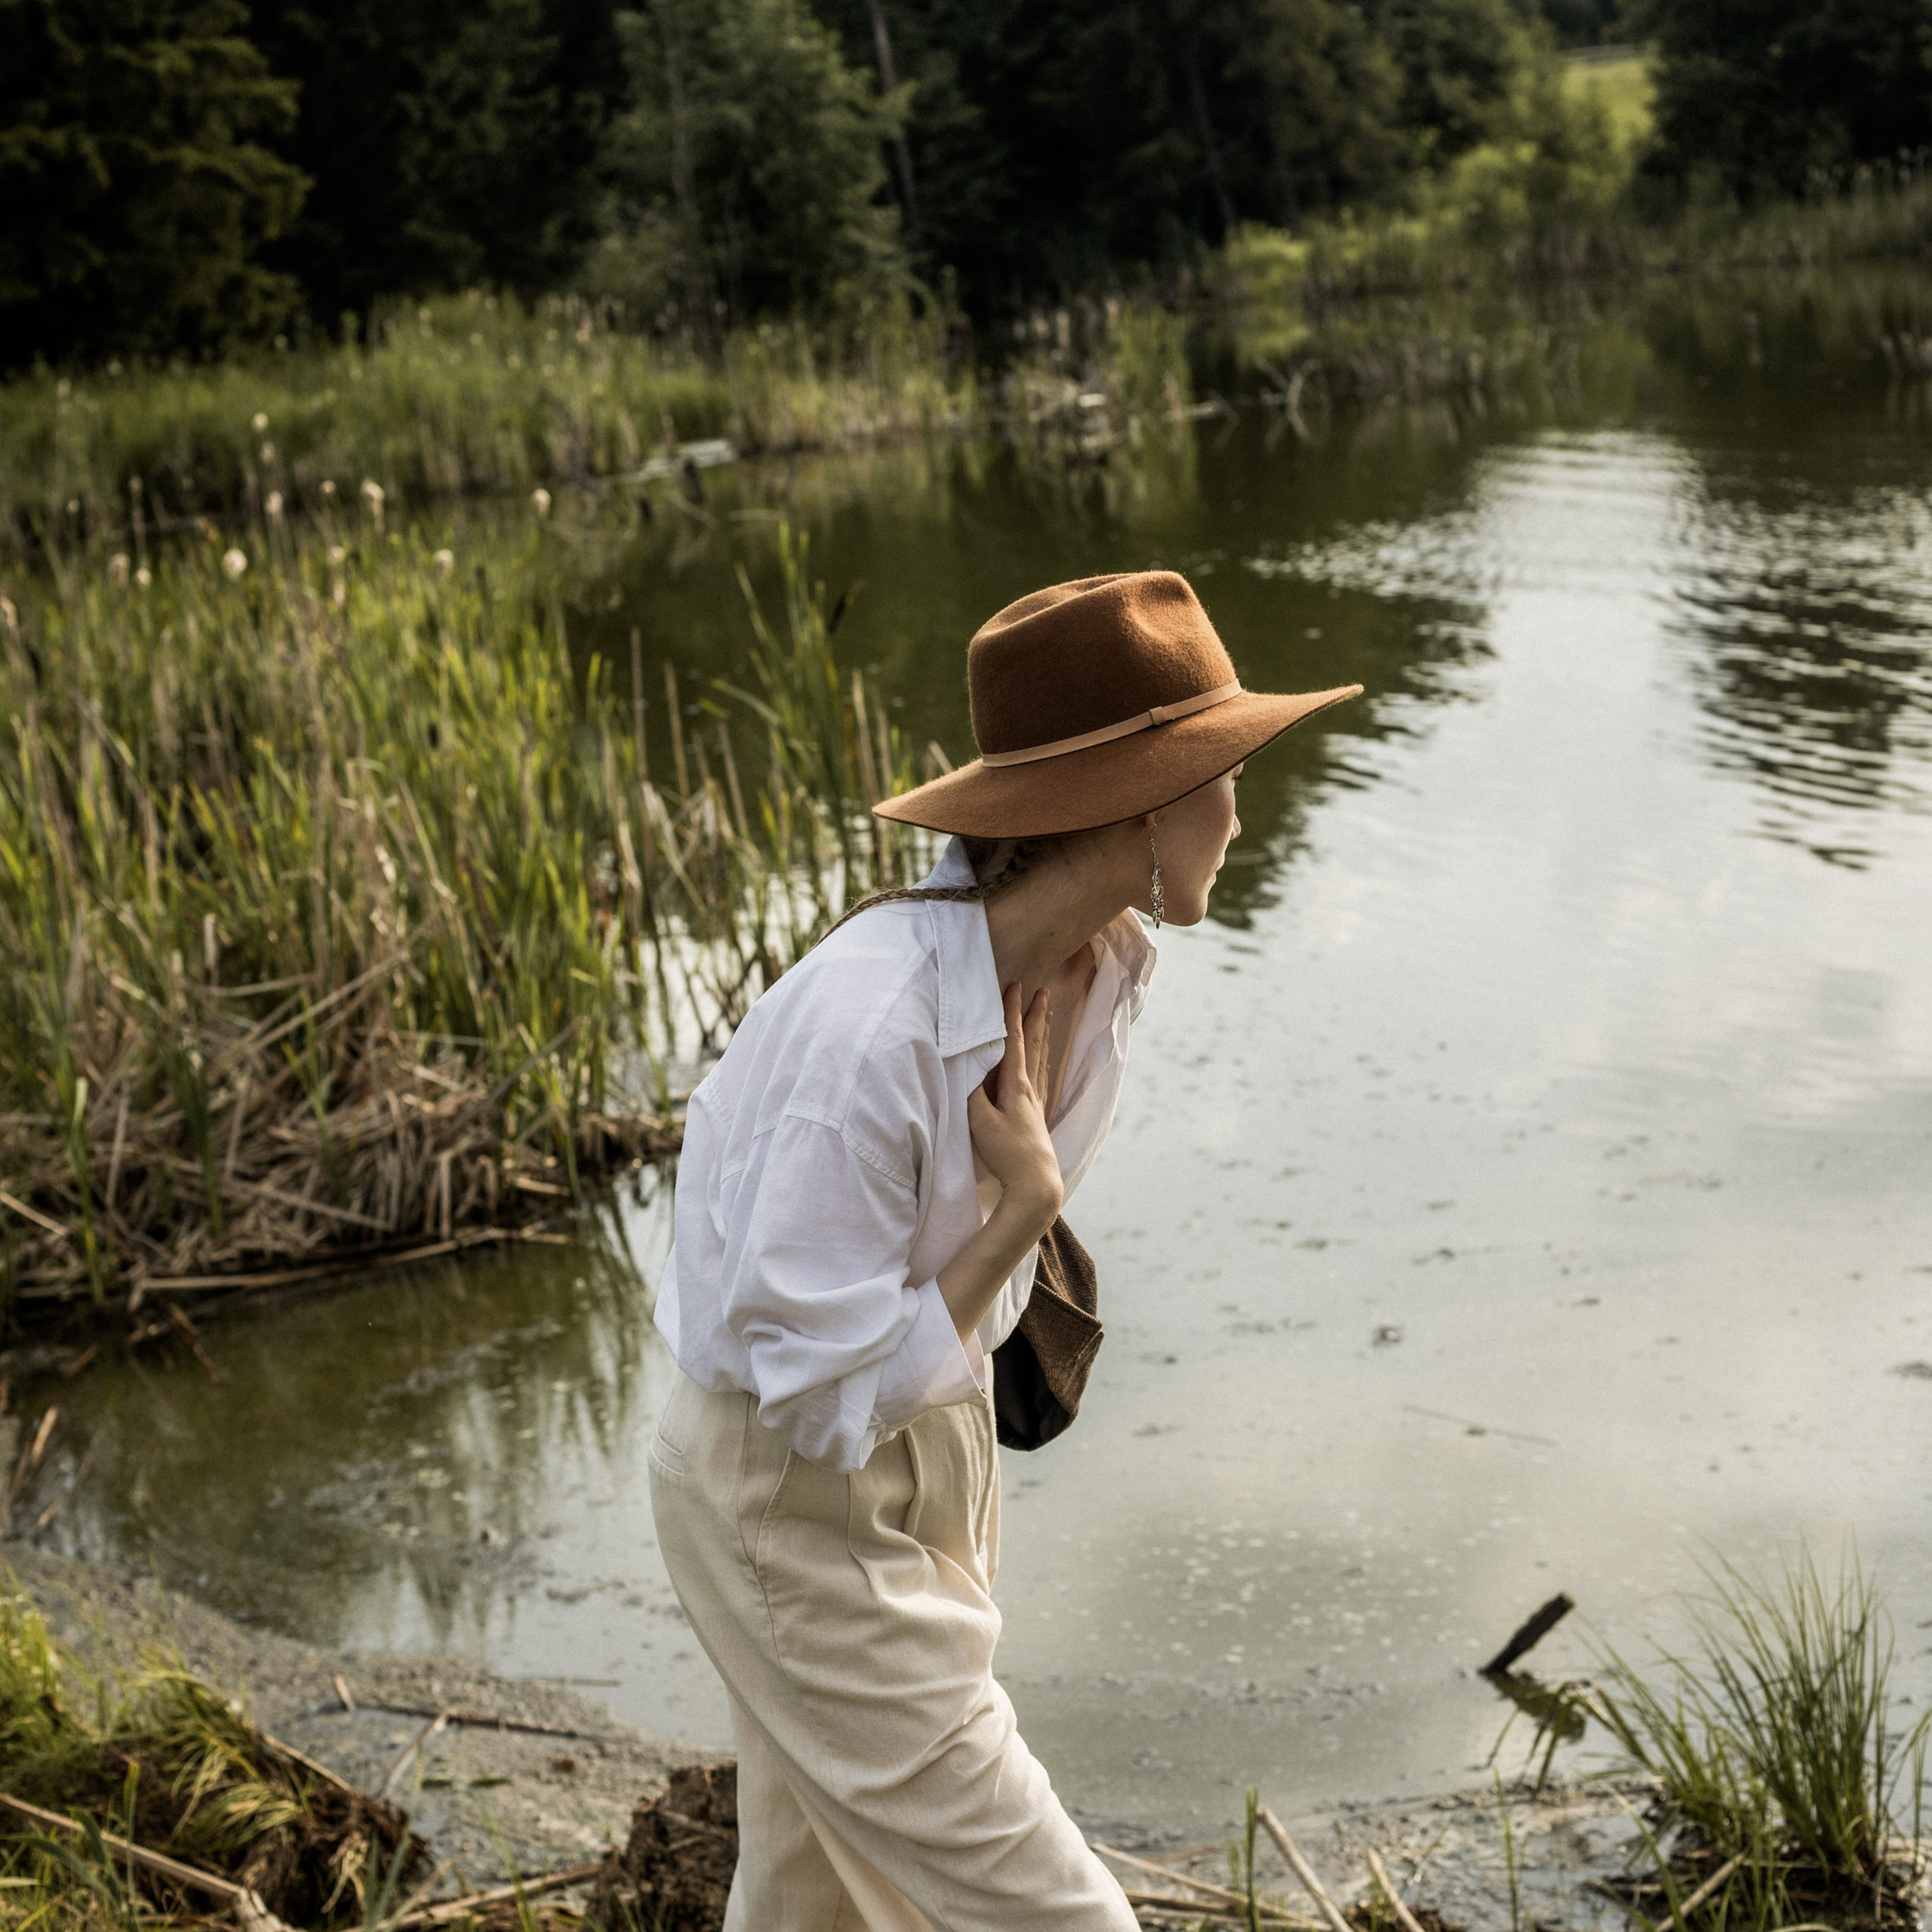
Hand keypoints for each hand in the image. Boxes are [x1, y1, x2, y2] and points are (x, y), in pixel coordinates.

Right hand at [967, 982, 1063, 1233]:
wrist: (1036, 1186)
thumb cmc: (1007, 1155)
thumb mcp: (980, 1122)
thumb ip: (971, 1091)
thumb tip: (965, 1062)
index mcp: (1016, 1086)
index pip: (1014, 1041)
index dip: (1012, 1013)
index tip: (1014, 987)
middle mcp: (1030, 1090)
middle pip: (1034, 1045)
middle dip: (1036, 1016)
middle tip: (1043, 991)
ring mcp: (1036, 1105)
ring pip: (1040, 1060)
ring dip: (1041, 1036)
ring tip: (1045, 1017)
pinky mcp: (1037, 1119)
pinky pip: (1041, 1078)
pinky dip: (1041, 1061)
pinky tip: (1042, 1063)